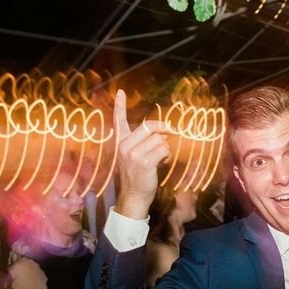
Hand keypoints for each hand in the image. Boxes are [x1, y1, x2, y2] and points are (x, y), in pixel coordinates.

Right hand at [112, 89, 170, 219]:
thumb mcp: (134, 157)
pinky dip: (167, 156)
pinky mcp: (144, 162)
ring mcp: (133, 154)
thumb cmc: (137, 176)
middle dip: (163, 130)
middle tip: (170, 134)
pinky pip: (163, 150)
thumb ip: (143, 143)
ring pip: (159, 139)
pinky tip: (163, 163)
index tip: (121, 92)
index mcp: (121, 143)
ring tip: (162, 158)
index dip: (119, 106)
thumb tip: (162, 132)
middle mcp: (124, 146)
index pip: (118, 121)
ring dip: (166, 148)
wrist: (134, 196)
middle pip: (149, 126)